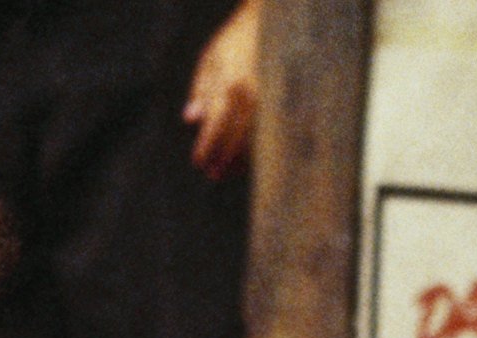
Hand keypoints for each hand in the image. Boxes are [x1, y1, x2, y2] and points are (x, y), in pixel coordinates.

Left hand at [183, 0, 259, 176]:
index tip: (199, 163)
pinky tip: (248, 157)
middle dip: (224, 160)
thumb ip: (202, 90)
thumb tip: (191, 120)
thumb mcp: (211, 59)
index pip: (216, 127)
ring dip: (242, 160)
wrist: (272, 22)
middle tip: (213, 175)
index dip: (207, 148)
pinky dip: (258, 149)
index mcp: (232, 86)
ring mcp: (273, 102)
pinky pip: (271, 135)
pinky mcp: (284, 105)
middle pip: (237, 141)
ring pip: (257, 142)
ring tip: (229, 171)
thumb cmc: (235, 41)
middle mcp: (254, 97)